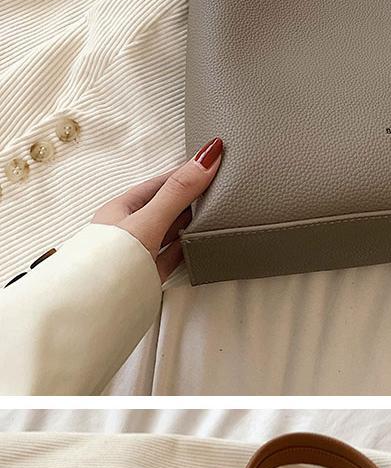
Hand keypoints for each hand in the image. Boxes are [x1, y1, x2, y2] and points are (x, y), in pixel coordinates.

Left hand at [94, 142, 222, 284]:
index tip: (207, 163)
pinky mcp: (145, 277)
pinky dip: (184, 249)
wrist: (97, 308)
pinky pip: (169, 257)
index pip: (157, 184)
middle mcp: (127, 231)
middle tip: (215, 188)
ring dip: (187, 224)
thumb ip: (177, 192)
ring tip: (211, 214)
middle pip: (163, 208)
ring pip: (167, 233)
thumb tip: (205, 159)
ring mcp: (136, 254)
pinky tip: (196, 246)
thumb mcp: (149, 220)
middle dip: (188, 198)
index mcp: (121, 210)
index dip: (182, 173)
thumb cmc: (110, 261)